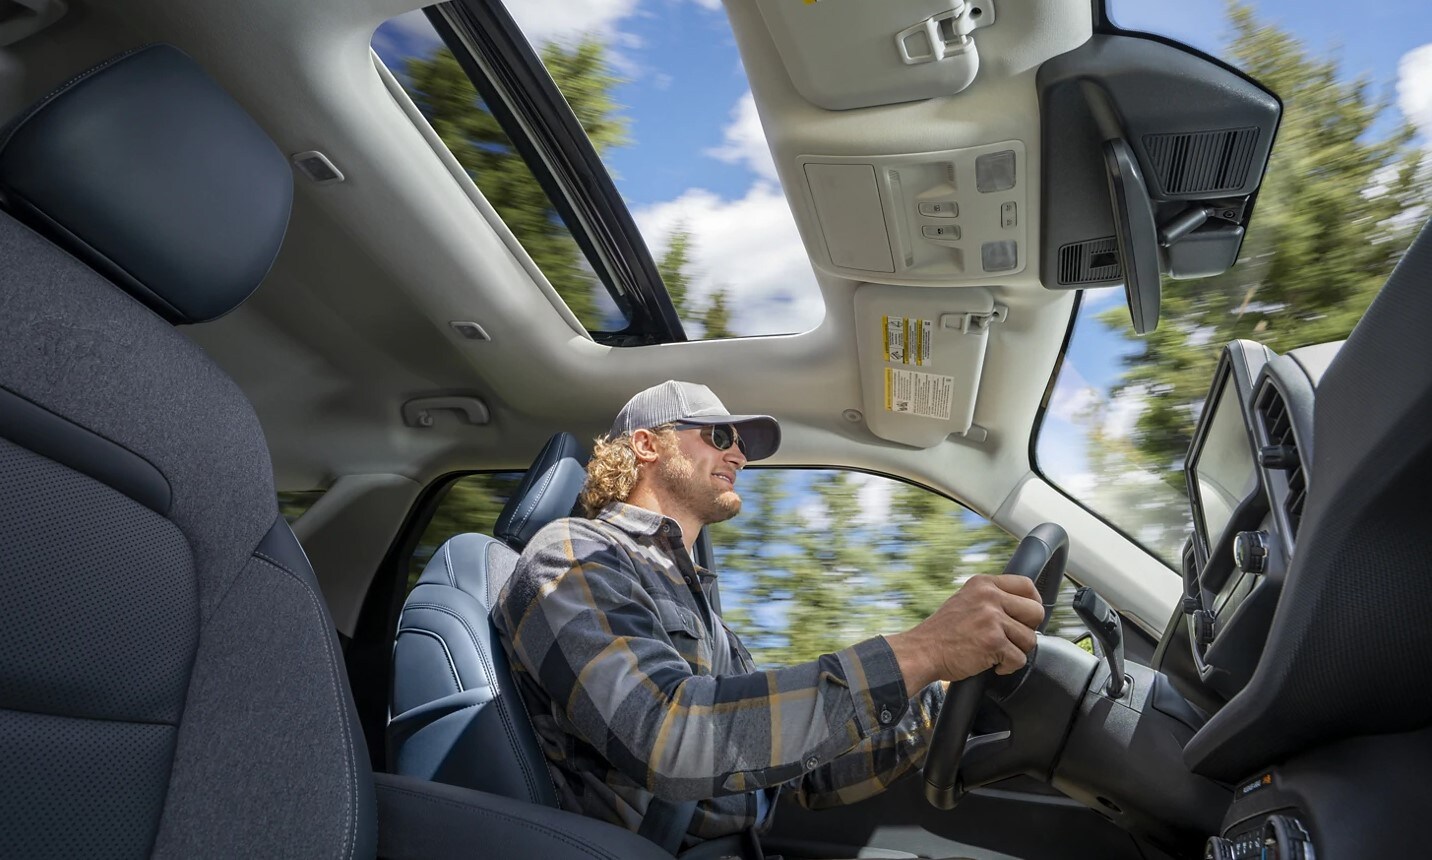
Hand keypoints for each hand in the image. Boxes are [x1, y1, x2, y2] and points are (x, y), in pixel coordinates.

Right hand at [886, 575, 1044, 689]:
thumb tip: (1023, 606)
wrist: (922, 651)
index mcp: (983, 584)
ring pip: (1030, 639)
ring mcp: (992, 618)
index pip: (1027, 584)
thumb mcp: (966, 600)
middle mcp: (989, 596)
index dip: (1033, 603)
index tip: (1027, 617)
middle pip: (1036, 612)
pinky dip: (1007, 667)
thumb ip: (991, 598)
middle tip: (1012, 638)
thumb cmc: (942, 632)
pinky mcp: (994, 641)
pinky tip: (992, 663)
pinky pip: (1019, 659)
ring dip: (1016, 651)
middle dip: (1028, 629)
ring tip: (996, 652)